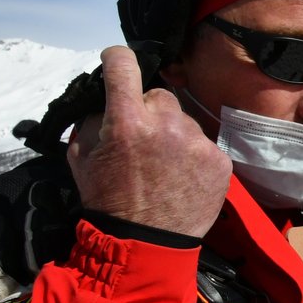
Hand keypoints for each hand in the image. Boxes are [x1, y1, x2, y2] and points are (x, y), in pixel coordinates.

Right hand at [68, 47, 230, 237]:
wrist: (145, 242)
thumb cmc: (108, 199)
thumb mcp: (81, 156)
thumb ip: (94, 119)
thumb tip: (107, 98)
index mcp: (126, 119)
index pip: (123, 63)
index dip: (118, 59)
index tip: (117, 63)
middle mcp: (166, 123)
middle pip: (159, 95)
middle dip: (148, 110)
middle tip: (142, 138)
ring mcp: (197, 142)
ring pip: (183, 120)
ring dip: (173, 134)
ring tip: (164, 165)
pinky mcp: (220, 160)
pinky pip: (203, 144)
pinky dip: (193, 155)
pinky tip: (182, 176)